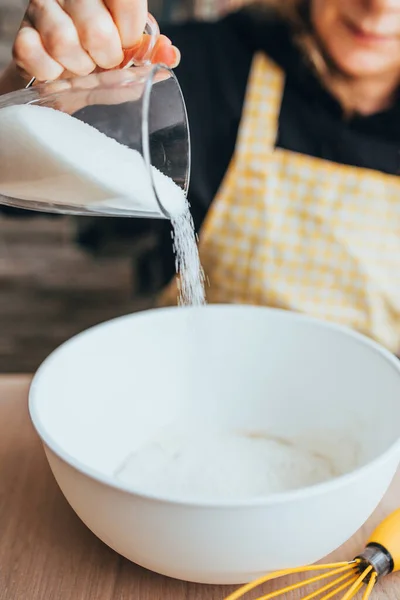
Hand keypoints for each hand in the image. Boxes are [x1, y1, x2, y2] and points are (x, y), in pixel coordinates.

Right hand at [11, 0, 179, 82]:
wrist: (59, 82)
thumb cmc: (98, 62)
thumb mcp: (128, 58)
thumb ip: (151, 55)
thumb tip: (169, 56)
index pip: (127, 0)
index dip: (130, 34)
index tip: (126, 46)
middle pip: (97, 31)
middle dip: (105, 59)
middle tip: (102, 63)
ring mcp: (41, 9)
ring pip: (63, 42)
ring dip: (77, 68)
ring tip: (80, 68)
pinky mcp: (21, 35)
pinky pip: (34, 55)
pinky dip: (50, 74)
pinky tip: (57, 73)